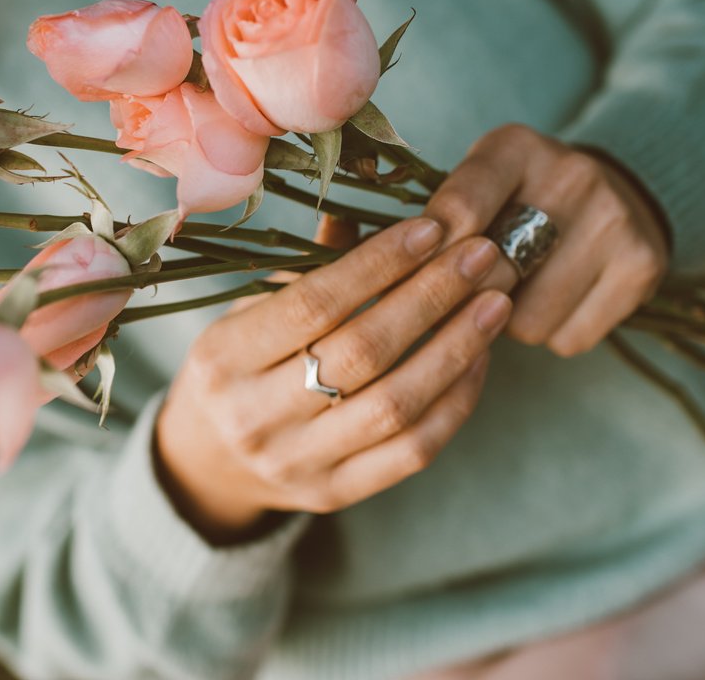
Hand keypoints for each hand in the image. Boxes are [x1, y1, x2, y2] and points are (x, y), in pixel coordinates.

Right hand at [155, 218, 512, 541]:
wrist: (209, 464)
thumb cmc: (238, 367)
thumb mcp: (249, 311)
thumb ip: (309, 265)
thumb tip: (373, 210)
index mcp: (222, 359)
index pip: (313, 304)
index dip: (378, 264)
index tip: (432, 228)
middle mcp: (252, 416)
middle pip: (362, 352)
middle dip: (431, 296)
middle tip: (481, 255)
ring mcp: (296, 463)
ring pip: (396, 405)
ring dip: (456, 348)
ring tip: (495, 303)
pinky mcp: (335, 494)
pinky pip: (413, 450)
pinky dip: (455, 401)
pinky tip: (479, 358)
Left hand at [424, 124, 670, 356]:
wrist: (623, 191)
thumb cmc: (524, 197)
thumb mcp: (480, 184)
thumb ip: (438, 220)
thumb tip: (387, 276)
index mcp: (516, 148)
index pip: (456, 212)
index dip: (427, 259)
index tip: (414, 280)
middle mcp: (572, 176)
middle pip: (490, 276)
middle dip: (465, 298)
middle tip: (462, 296)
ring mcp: (613, 222)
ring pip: (525, 320)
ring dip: (509, 322)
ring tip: (521, 289)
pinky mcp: (641, 267)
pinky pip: (567, 338)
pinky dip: (552, 333)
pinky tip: (557, 300)